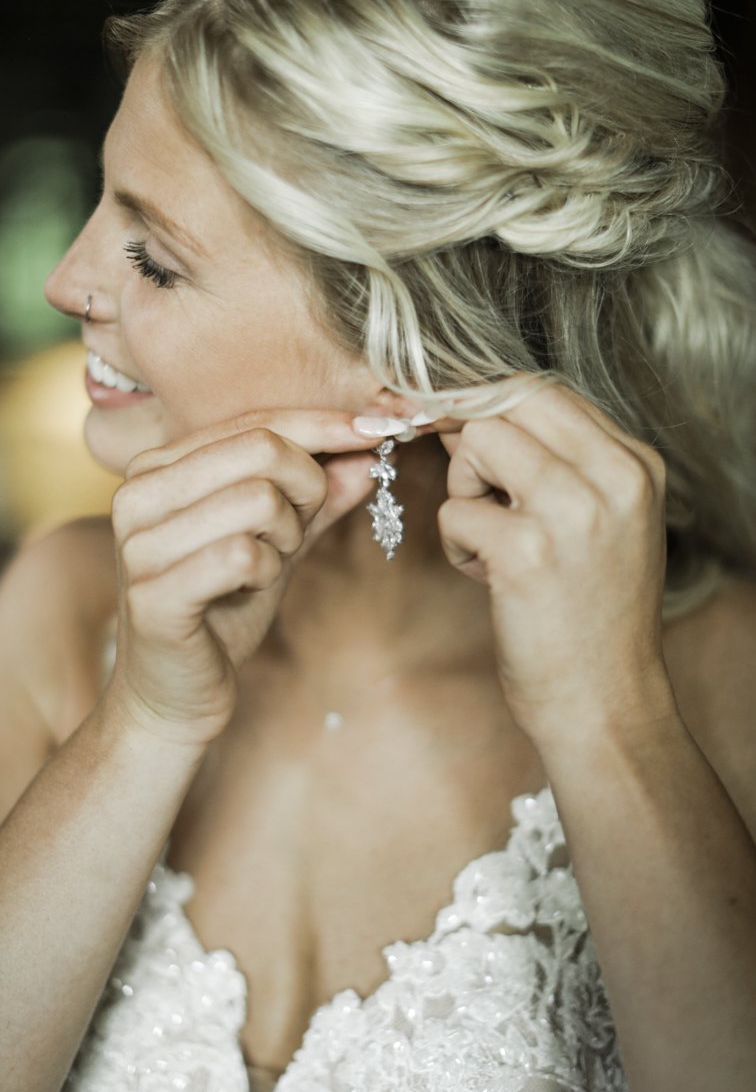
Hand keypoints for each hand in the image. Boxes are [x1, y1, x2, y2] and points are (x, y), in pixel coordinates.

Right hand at [107, 409, 381, 744]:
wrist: (172, 696)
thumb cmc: (219, 613)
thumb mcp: (276, 543)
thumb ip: (317, 498)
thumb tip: (369, 450)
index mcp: (158, 468)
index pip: (255, 422)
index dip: (325, 426)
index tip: (380, 432)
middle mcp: (137, 494)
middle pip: (260, 450)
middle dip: (307, 489)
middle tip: (298, 533)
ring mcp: (139, 544)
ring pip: (258, 500)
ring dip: (286, 538)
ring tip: (265, 566)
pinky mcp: (152, 595)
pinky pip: (243, 555)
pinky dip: (267, 572)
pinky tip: (249, 591)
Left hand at [436, 381, 670, 743]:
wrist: (605, 702)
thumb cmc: (589, 612)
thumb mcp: (598, 521)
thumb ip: (553, 462)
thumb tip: (465, 413)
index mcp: (635, 463)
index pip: (544, 389)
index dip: (486, 404)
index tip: (459, 432)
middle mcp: (613, 476)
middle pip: (506, 402)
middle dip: (471, 439)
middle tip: (476, 491)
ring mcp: (571, 511)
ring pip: (477, 443)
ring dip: (464, 489)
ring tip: (489, 539)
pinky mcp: (527, 553)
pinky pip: (455, 510)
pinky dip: (456, 543)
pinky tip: (487, 578)